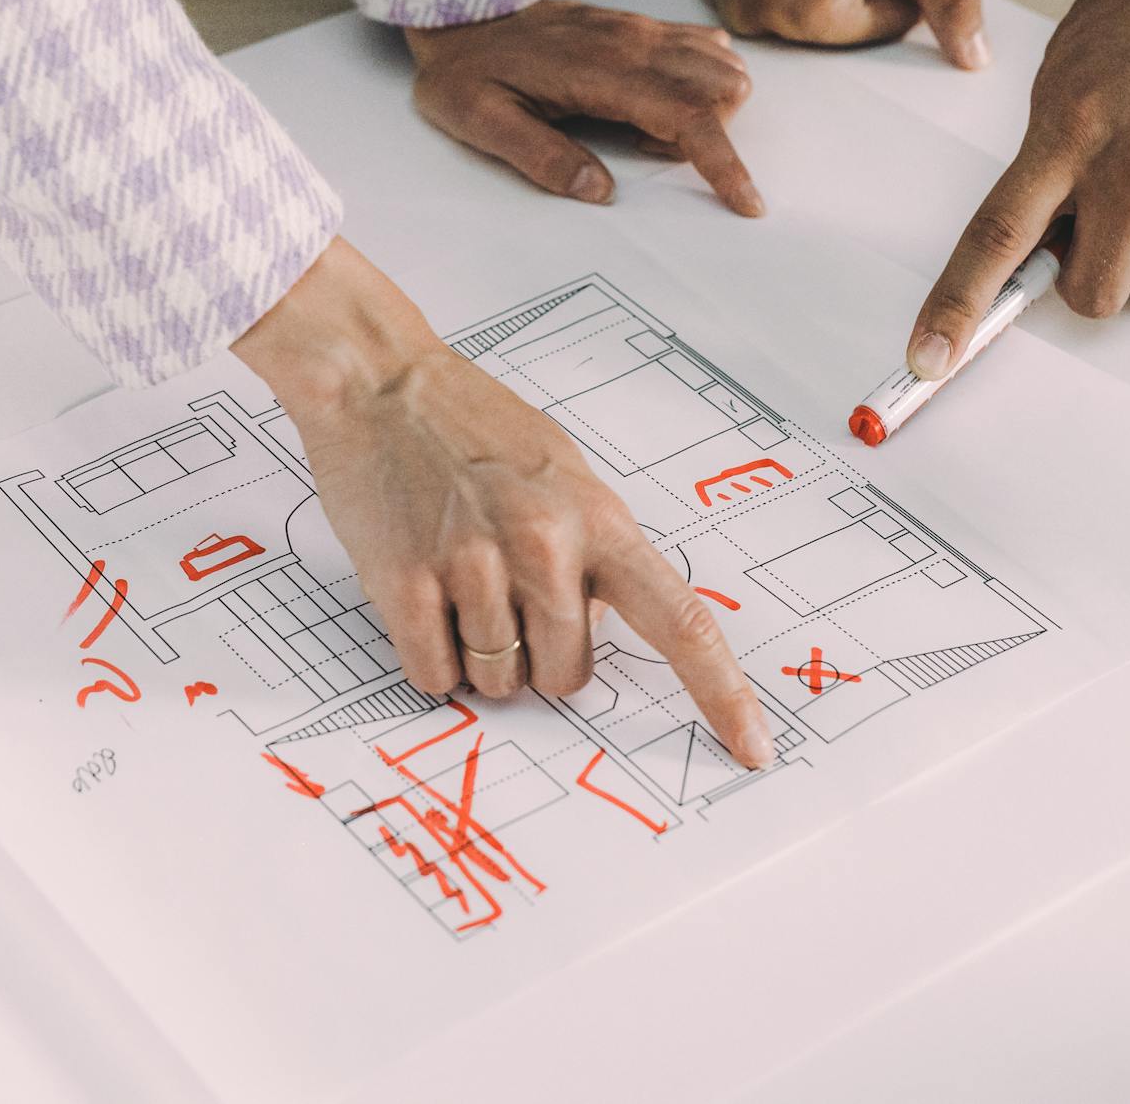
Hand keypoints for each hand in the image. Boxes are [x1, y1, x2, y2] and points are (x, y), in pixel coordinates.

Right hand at [232, 238, 776, 767]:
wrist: (377, 381)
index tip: (753, 748)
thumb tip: (606, 621)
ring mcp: (474, 566)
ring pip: (499, 683)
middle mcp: (544, 545)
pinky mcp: (407, 584)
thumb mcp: (562, 473)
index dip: (722, 695)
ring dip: (478, 655)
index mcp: (598, 519)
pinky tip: (421, 596)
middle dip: (539, 656)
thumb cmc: (470, 425)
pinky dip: (431, 658)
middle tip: (503, 594)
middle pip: (567, 676)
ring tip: (455, 581)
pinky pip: (435, 675)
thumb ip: (594, 550)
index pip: (681, 624)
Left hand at [404, 0, 761, 215]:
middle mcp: (634, 42)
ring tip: (644, 132)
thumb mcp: (482, 122)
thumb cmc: (466, 70)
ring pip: (723, 66)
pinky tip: (652, 104)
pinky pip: (702, 48)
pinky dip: (701, 84)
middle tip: (645, 153)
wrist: (460, 9)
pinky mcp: (638, 27)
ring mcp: (640, 30)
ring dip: (708, 110)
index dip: (725, 164)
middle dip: (713, 136)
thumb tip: (599, 192)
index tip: (746, 203)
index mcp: (603, 70)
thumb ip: (540, 157)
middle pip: (725, 87)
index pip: (691, 115)